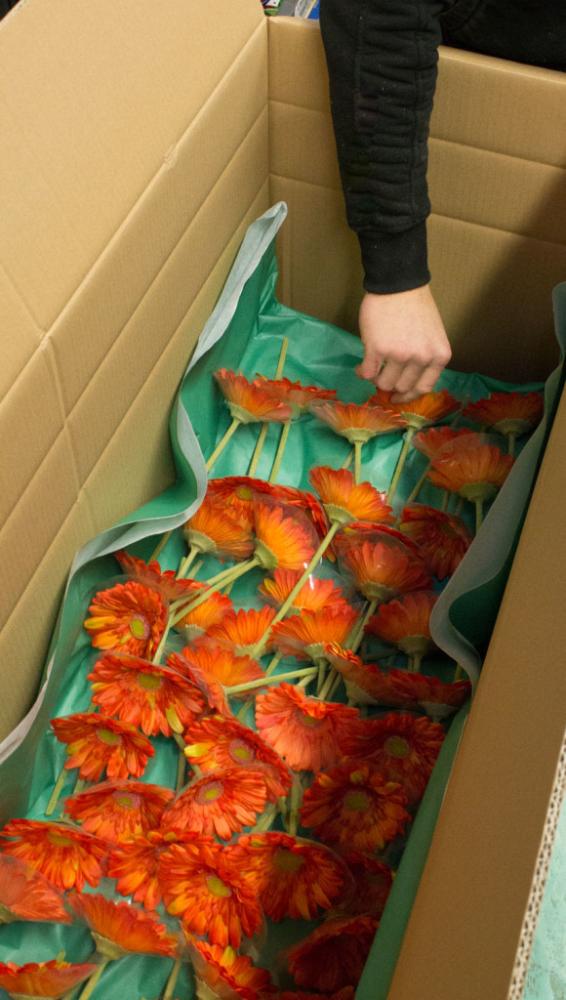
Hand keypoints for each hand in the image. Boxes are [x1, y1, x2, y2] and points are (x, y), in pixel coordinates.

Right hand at [356, 285, 451, 400]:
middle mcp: (421, 358)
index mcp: (439, 356)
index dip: (408, 396)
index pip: (423, 388)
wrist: (398, 284)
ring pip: (384, 382)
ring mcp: (399, 355)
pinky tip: (360, 367)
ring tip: (371, 368)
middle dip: (390, 384)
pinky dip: (362, 372)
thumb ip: (424, 359)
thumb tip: (404, 383)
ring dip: (375, 378)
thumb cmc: (415, 306)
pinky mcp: (378, 350)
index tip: (397, 397)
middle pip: (401, 387)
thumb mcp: (432, 336)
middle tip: (381, 376)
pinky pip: (368, 373)